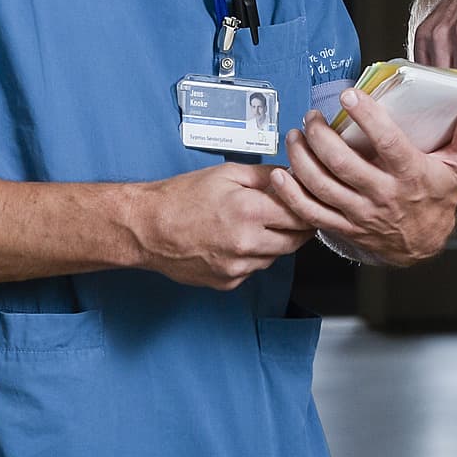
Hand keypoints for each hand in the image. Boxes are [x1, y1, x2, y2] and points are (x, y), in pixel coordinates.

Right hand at [129, 163, 313, 290]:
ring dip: (276, 242)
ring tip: (258, 224)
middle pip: (295, 240)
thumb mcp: (227, 174)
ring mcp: (238, 267)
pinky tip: (238, 240)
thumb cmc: (181, 197)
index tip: (310, 201)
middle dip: (299, 226)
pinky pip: (255, 269)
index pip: (302, 215)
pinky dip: (254, 256)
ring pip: (276, 256)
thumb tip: (293, 176)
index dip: (309, 206)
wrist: (147, 228)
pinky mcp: (228, 282)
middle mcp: (247, 244)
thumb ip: (266, 176)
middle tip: (292, 214)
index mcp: (250, 211)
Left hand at [268, 87, 456, 265]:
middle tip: (311, 116)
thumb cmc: (438, 197)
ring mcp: (360, 214)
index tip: (349, 96)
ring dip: (302, 158)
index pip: (387, 143)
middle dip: (320, 135)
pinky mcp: (343, 227)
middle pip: (343, 164)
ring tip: (296, 135)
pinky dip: (291, 194)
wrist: (424, 244)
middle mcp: (382, 195)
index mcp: (410, 175)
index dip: (367, 118)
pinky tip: (281, 173)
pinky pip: (310, 212)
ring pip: (322, 185)